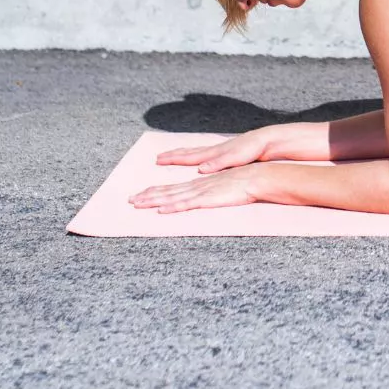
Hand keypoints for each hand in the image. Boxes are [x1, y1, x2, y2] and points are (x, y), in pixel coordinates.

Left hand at [129, 164, 262, 213]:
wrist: (257, 178)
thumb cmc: (245, 184)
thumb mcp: (225, 187)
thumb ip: (213, 192)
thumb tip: (206, 197)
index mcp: (200, 184)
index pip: (173, 188)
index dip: (157, 191)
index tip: (142, 193)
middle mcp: (197, 186)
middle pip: (167, 191)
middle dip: (148, 195)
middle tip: (131, 200)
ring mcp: (201, 192)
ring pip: (172, 197)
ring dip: (153, 200)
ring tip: (137, 204)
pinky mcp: (208, 198)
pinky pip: (187, 204)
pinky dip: (173, 207)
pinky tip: (161, 210)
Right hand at [155, 129, 274, 173]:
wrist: (265, 139)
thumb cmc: (252, 149)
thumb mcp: (235, 158)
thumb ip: (217, 163)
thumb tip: (199, 169)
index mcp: (213, 153)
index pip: (188, 157)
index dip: (173, 159)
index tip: (158, 159)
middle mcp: (213, 151)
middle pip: (188, 152)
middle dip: (172, 155)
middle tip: (158, 157)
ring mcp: (219, 150)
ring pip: (195, 152)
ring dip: (181, 154)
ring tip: (172, 155)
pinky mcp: (226, 152)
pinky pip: (204, 153)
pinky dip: (194, 155)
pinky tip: (196, 158)